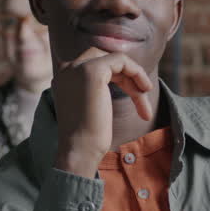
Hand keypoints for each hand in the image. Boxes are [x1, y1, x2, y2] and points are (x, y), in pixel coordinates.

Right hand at [51, 47, 152, 177]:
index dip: (119, 77)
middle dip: (127, 76)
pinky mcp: (92, 71)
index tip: (135, 96)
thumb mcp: (91, 109)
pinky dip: (137, 71)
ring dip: (134, 77)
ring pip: (114, 60)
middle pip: (105, 59)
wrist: (80, 151)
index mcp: (64, 78)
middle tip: (142, 97)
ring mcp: (77, 68)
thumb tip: (122, 81)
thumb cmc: (88, 139)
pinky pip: (121, 60)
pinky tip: (145, 90)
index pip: (94, 65)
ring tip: (146, 97)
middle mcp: (67, 69)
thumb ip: (97, 92)